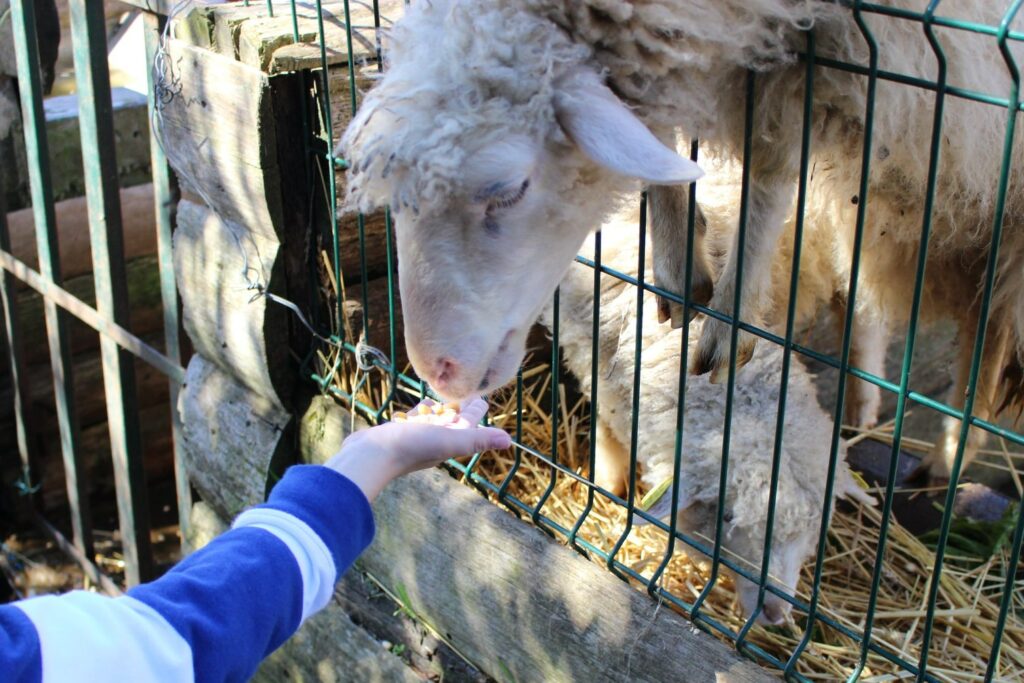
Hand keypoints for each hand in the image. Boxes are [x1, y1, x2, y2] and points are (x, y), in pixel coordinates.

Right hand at [324, 398, 511, 500]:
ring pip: (434, 419)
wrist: (371, 455)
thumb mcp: (449, 440)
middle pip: (453, 419)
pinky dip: (421, 410)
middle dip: (462, 407)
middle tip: (468, 390)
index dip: (477, 410)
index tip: (483, 397)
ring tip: (445, 395)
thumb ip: (478, 440)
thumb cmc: (411, 447)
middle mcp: (435, 439)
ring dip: (441, 408)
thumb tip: (510, 441)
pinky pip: (415, 418)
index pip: (469, 422)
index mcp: (450, 440)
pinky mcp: (398, 432)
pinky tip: (421, 404)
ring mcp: (416, 436)